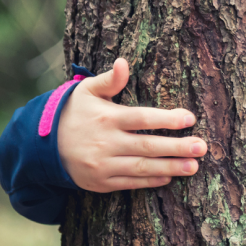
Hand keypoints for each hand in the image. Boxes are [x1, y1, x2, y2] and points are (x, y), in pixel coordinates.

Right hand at [57, 58, 207, 192]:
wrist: (43, 147)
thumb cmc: (73, 113)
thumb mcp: (86, 91)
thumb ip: (110, 80)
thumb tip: (124, 62)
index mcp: (106, 118)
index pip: (142, 118)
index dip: (167, 119)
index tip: (190, 119)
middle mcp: (105, 142)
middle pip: (147, 145)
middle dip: (176, 147)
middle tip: (202, 147)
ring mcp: (103, 165)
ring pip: (142, 167)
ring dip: (170, 168)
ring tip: (194, 167)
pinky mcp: (100, 183)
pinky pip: (130, 183)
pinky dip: (150, 181)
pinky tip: (169, 178)